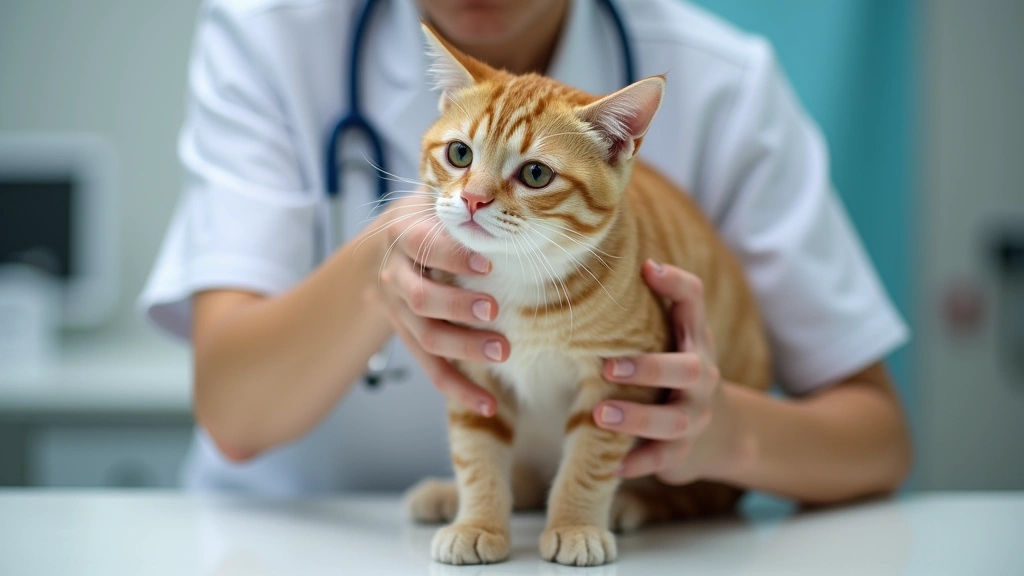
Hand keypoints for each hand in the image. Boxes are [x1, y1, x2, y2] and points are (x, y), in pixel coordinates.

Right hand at [376, 194, 507, 416]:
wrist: (382, 247)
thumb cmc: (426, 216)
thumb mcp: (434, 196)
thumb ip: (460, 194)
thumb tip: (501, 184)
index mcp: (403, 235)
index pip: (423, 244)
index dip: (453, 254)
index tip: (487, 261)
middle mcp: (396, 275)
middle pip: (421, 299)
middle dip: (458, 307)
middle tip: (494, 310)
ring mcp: (400, 312)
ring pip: (427, 337)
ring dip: (465, 347)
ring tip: (502, 350)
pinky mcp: (411, 338)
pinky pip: (431, 369)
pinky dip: (458, 388)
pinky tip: (488, 403)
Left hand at [594, 260, 739, 483]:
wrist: (720, 434)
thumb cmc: (678, 372)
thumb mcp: (674, 336)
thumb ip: (652, 304)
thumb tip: (615, 261)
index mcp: (694, 340)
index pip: (694, 303)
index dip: (676, 284)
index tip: (647, 268)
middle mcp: (701, 376)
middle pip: (689, 369)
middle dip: (650, 367)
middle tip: (608, 366)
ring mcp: (695, 416)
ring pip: (673, 421)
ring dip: (637, 418)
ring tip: (600, 415)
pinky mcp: (683, 453)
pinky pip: (662, 461)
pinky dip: (637, 463)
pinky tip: (611, 466)